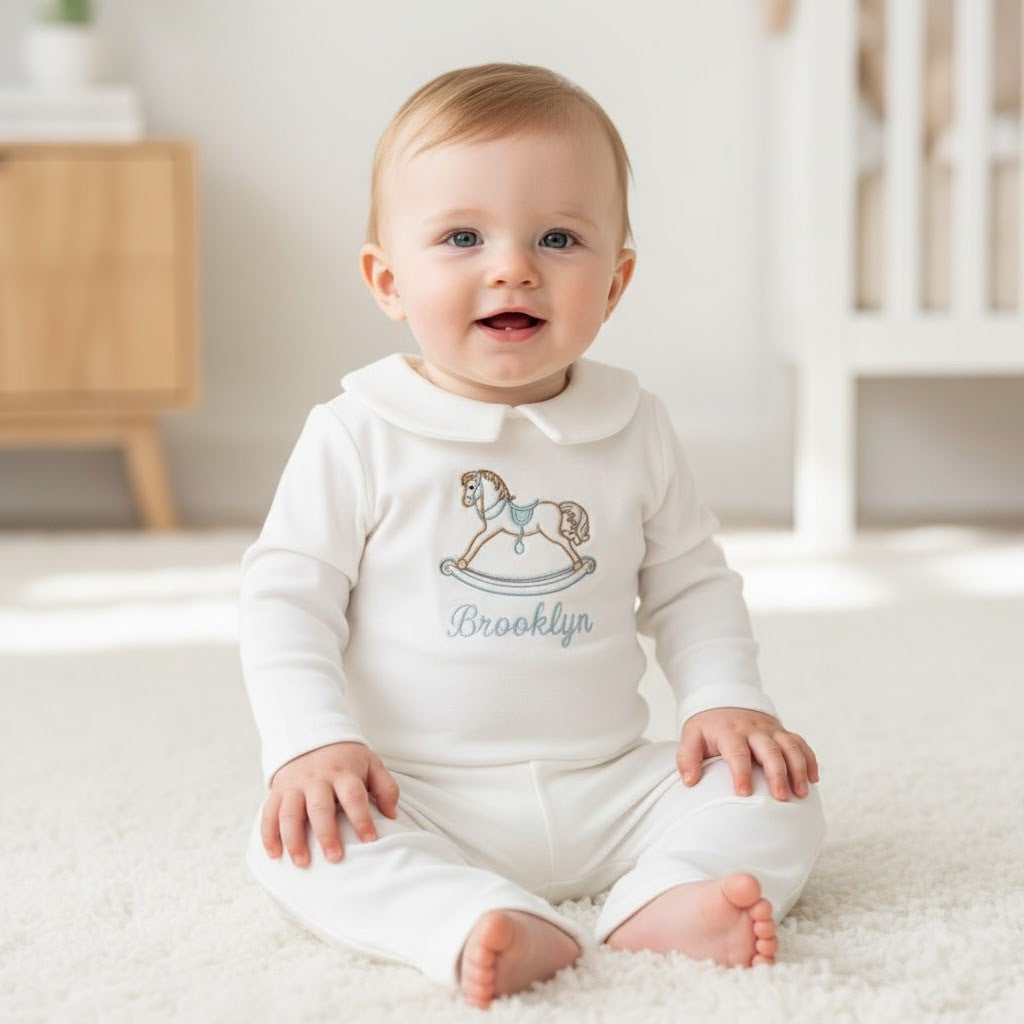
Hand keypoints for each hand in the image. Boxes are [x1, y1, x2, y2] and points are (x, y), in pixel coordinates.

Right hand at [260, 741, 400, 866]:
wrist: (312, 736)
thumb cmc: (347, 759)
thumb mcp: (371, 764)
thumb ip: (386, 788)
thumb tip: (391, 815)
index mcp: (343, 772)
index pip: (353, 796)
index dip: (362, 818)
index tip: (370, 840)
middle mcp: (317, 779)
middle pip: (320, 808)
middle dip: (326, 834)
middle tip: (335, 858)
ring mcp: (295, 785)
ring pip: (290, 813)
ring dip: (294, 839)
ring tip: (302, 862)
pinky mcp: (278, 791)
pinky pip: (268, 813)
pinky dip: (268, 835)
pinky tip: (274, 855)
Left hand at [676, 707, 819, 800]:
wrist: (723, 701)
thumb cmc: (707, 727)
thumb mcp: (690, 736)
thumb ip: (687, 758)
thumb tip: (690, 782)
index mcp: (729, 731)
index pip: (737, 752)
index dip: (740, 772)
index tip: (743, 793)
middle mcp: (753, 729)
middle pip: (769, 750)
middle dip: (777, 773)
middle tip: (781, 798)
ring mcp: (770, 730)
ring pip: (790, 746)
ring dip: (798, 768)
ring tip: (801, 793)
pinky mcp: (782, 732)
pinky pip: (800, 743)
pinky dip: (809, 759)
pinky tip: (813, 779)